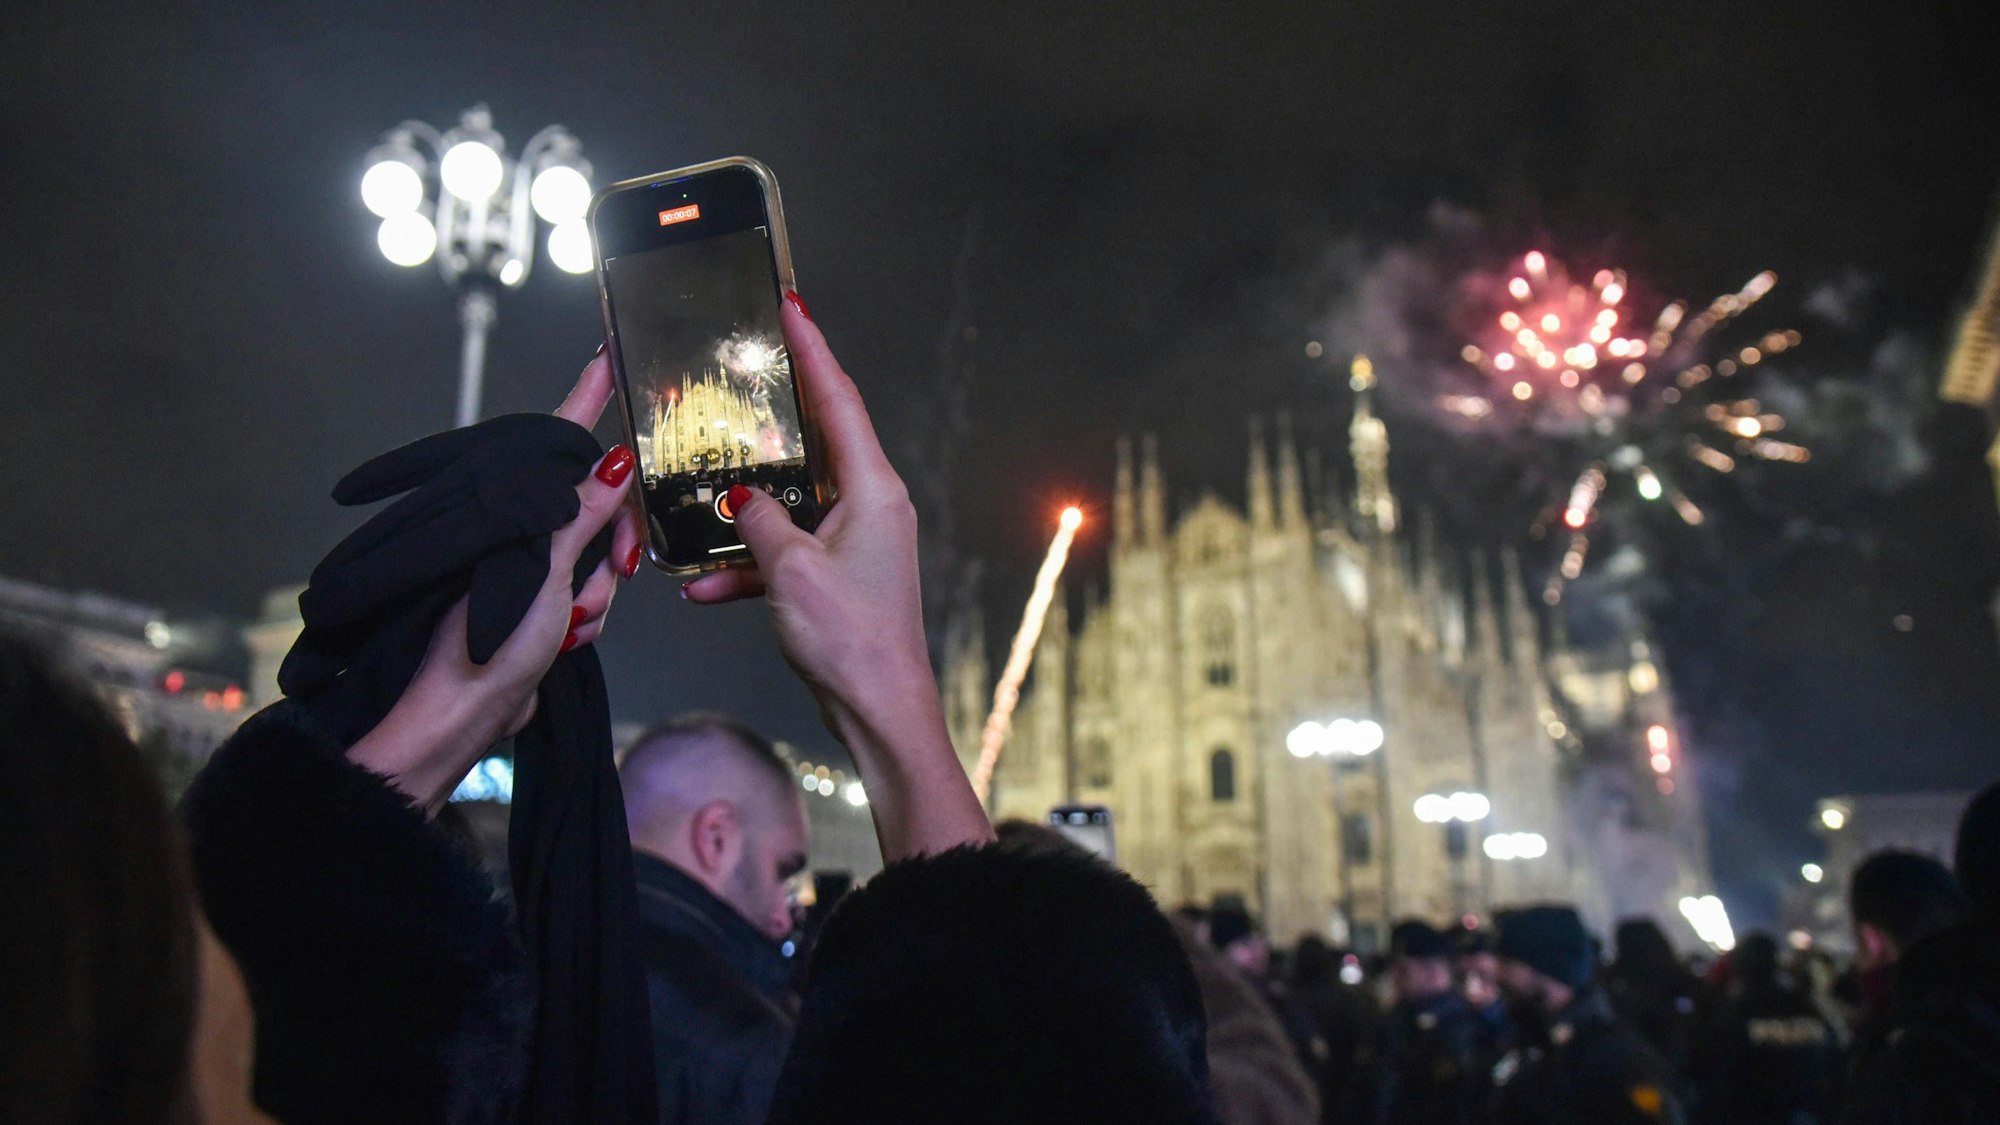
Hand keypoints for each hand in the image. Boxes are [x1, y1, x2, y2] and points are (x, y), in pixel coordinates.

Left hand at [348, 350, 642, 814]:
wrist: (459, 718)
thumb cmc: (485, 641)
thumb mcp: (542, 570)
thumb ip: (582, 515)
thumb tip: (616, 461)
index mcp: (510, 505)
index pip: (560, 438)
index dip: (588, 397)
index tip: (608, 355)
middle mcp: (521, 527)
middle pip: (595, 506)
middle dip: (611, 545)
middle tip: (615, 573)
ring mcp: (531, 566)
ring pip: (597, 557)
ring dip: (598, 593)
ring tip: (571, 623)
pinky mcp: (538, 604)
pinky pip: (588, 595)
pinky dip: (586, 617)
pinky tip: (567, 638)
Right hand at [684, 296, 993, 858]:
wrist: (878, 712)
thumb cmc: (850, 640)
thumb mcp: (791, 570)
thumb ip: (759, 520)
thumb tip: (737, 497)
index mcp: (874, 489)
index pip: (840, 401)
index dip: (814, 350)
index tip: (792, 307)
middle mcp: (872, 505)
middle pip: (817, 442)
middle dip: (774, 416)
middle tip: (740, 374)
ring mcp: (857, 541)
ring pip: (792, 503)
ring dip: (745, 512)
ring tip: (698, 493)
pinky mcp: (838, 576)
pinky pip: (786, 554)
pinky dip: (747, 566)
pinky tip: (700, 589)